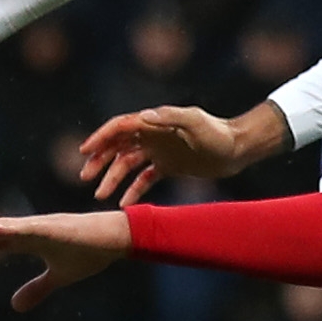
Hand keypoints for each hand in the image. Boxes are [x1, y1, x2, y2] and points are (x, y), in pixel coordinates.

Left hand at [0, 212, 134, 308]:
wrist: (117, 239)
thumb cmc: (91, 252)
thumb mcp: (60, 277)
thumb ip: (37, 289)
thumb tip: (14, 306)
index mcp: (28, 241)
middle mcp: (27, 231)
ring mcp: (39, 228)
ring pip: (1, 228)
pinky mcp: (53, 228)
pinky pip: (28, 228)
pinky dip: (10, 228)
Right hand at [78, 105, 255, 202]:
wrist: (237, 148)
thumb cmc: (217, 132)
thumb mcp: (195, 121)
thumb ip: (170, 117)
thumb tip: (143, 116)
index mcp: (154, 122)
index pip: (119, 127)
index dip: (100, 138)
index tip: (84, 152)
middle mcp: (152, 136)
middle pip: (117, 147)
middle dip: (99, 161)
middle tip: (86, 179)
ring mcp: (159, 152)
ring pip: (127, 165)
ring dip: (112, 179)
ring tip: (100, 196)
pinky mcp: (168, 167)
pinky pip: (145, 179)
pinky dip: (133, 190)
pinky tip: (123, 204)